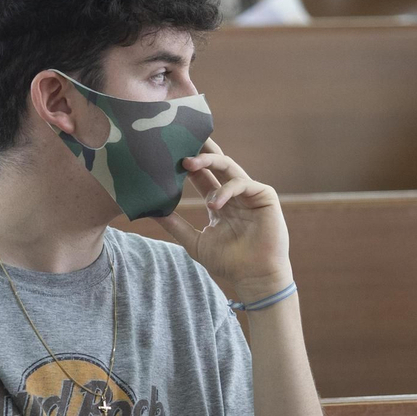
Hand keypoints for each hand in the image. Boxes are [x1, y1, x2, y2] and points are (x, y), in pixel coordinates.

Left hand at [155, 139, 292, 301]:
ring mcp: (250, 194)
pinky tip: (214, 203)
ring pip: (229, 166)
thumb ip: (175, 225)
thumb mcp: (194, 242)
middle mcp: (234, 194)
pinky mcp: (265, 196)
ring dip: (209, 160)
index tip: (168, 155)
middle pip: (217, 162)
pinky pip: (243, 184)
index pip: (202, 175)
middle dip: (201, 149)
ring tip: (188, 164)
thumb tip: (151, 211)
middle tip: (181, 138)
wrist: (254, 278)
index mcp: (219, 201)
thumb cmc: (229, 263)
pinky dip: (227, 190)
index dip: (188, 164)